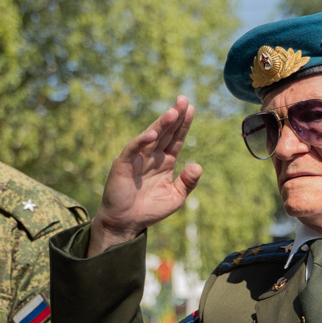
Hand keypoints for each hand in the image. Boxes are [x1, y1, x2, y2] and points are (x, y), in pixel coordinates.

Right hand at [89, 95, 199, 255]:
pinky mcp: (123, 164)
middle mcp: (151, 156)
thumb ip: (187, 182)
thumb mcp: (175, 198)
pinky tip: (152, 134)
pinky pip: (133, 149)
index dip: (184, 124)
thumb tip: (198, 165)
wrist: (126, 223)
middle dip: (174, 115)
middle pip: (165, 132)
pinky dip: (141, 141)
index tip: (192, 108)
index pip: (176, 138)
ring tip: (173, 112)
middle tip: (184, 99)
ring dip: (161, 124)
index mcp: (164, 161)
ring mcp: (137, 158)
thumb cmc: (149, 210)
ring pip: (151, 137)